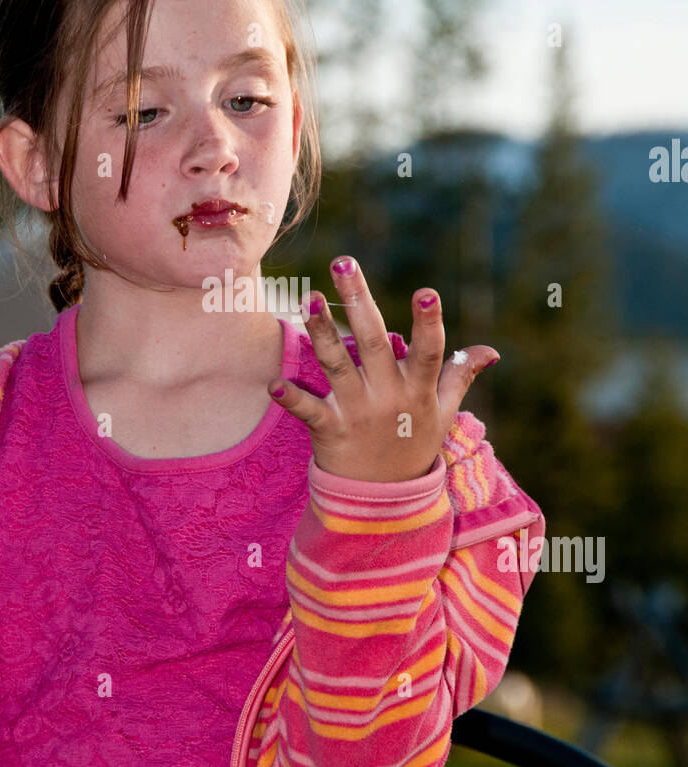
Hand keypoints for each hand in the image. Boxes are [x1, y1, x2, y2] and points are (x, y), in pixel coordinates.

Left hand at [267, 258, 498, 482]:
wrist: (386, 504)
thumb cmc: (414, 447)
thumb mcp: (444, 413)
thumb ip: (461, 375)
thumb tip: (492, 350)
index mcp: (417, 388)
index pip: (428, 350)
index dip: (428, 323)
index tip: (426, 292)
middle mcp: (387, 395)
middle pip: (373, 341)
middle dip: (358, 300)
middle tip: (342, 262)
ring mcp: (358, 412)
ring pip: (337, 365)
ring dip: (322, 332)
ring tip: (310, 298)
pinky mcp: (331, 431)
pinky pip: (309, 412)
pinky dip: (293, 400)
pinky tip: (275, 385)